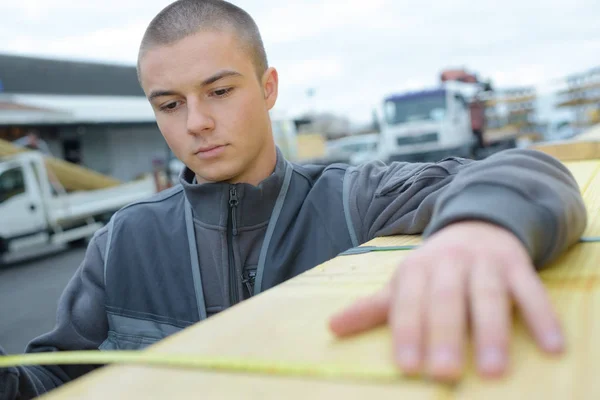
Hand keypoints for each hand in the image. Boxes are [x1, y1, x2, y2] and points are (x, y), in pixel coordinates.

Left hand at [329, 221, 563, 380]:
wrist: (476, 223)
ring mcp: (485, 262)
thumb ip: (372, 307)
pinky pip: (532, 290)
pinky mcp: (517, 264)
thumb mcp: (404, 282)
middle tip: (445, 372)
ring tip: (494, 370)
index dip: (408, 331)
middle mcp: (449, 262)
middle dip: (445, 334)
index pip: (409, 302)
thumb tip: (331, 328)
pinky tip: (553, 346)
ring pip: (488, 296)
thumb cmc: (435, 267)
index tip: (409, 365)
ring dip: (492, 332)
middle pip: (447, 299)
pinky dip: (542, 316)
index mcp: (416, 268)